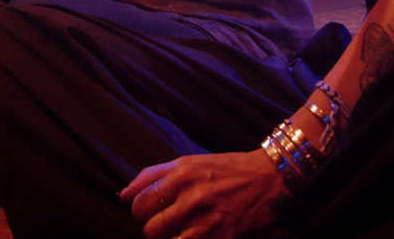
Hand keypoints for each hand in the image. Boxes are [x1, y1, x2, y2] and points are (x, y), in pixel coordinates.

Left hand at [120, 149, 289, 238]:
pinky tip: (194, 236)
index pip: (138, 202)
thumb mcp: (189, 161)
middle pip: (148, 226)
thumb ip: (153, 174)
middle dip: (153, 228)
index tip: (153, 211)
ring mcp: (205, 220)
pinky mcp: (219, 238)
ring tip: (181, 231)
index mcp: (181, 173)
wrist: (271, 179)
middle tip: (168, 223)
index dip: (141, 211)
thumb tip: (122, 194)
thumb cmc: (227, 169)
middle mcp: (191, 195)